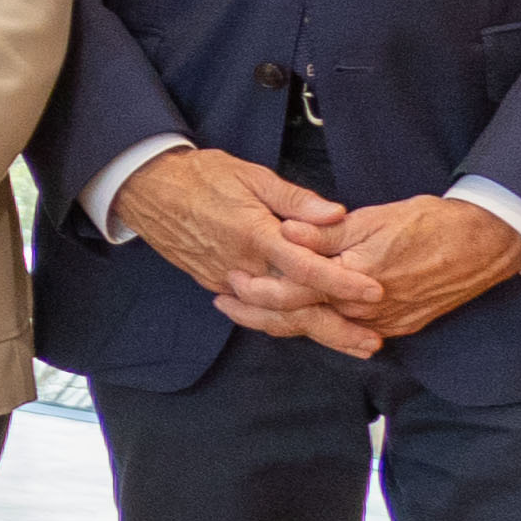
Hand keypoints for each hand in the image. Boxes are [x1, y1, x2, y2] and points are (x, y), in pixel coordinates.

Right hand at [114, 147, 375, 331]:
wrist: (147, 188)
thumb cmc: (201, 176)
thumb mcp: (252, 176)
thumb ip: (296, 199)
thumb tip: (338, 214)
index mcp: (256, 235)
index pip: (307, 268)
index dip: (342, 282)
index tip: (374, 293)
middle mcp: (242, 266)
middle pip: (294, 307)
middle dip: (335, 329)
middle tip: (371, 342)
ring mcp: (225, 279)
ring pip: (274, 316)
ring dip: (313, 333)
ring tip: (348, 343)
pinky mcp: (213, 284)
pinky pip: (253, 310)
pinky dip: (281, 323)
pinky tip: (305, 330)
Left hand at [226, 191, 520, 356]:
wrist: (486, 244)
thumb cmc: (431, 223)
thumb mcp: (374, 219)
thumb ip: (327, 233)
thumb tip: (286, 234)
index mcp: (356, 278)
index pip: (296, 290)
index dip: (261, 287)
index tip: (233, 279)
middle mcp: (368, 308)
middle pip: (303, 317)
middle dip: (261, 312)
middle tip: (227, 300)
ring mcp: (385, 322)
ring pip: (324, 327)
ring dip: (286, 320)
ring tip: (251, 312)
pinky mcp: (399, 325)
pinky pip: (349, 331)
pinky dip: (320, 325)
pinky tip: (298, 317)